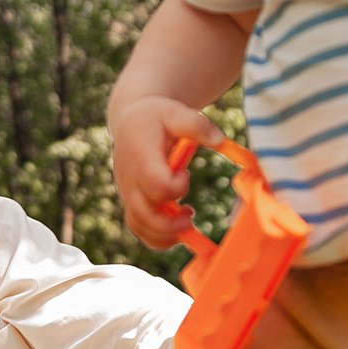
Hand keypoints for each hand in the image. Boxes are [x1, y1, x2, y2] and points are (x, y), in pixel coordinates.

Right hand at [110, 93, 221, 248]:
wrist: (131, 121)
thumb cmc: (156, 117)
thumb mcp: (176, 112)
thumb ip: (197, 125)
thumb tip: (219, 141)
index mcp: (141, 158)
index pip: (157, 186)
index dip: (177, 187)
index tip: (186, 173)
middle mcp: (130, 179)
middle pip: (144, 215)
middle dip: (170, 224)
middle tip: (190, 215)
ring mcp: (128, 193)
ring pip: (139, 227)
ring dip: (164, 234)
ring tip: (186, 223)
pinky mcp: (130, 201)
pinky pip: (138, 228)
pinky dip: (156, 236)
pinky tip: (176, 227)